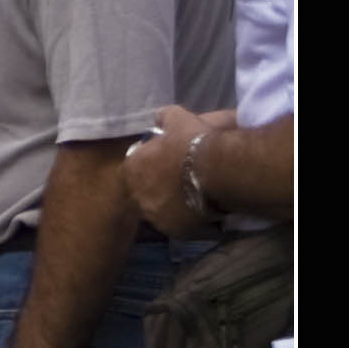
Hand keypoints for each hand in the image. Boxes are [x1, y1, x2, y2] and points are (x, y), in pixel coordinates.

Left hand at [124, 105, 215, 236]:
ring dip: (170, 205)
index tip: (165, 165)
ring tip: (190, 198)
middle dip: (157, 189)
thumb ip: (163, 117)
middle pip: (144, 193)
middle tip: (178, 183)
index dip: (150, 167)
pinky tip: (198, 211)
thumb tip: (159, 117)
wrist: (217, 167)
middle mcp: (137, 195)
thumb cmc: (193, 141)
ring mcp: (154, 215)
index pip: (135, 170)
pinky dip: (184, 220)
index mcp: (131, 168)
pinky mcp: (173, 230)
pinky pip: (176, 226)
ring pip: (159, 211)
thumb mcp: (177, 118)